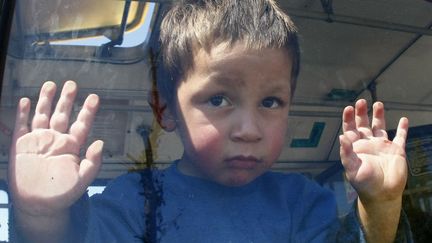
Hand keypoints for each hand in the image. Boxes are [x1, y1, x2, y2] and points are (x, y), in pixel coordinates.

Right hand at [8, 81, 102, 216]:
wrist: (39, 206)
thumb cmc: (62, 194)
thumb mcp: (82, 180)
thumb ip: (92, 162)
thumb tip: (100, 143)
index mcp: (72, 146)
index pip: (81, 124)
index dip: (87, 111)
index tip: (94, 97)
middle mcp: (56, 140)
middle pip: (62, 114)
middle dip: (67, 99)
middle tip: (72, 84)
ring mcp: (39, 141)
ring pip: (42, 115)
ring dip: (46, 100)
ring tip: (51, 84)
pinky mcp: (21, 146)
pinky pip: (21, 126)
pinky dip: (23, 113)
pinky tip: (26, 100)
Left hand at [339, 99, 407, 203]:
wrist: (382, 195)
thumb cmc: (363, 183)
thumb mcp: (352, 168)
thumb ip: (346, 153)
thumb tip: (341, 137)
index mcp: (356, 147)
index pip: (350, 129)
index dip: (348, 118)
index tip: (348, 108)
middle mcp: (368, 144)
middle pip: (364, 124)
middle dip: (362, 113)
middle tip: (361, 101)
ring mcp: (382, 146)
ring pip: (380, 127)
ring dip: (379, 116)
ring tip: (378, 103)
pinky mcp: (396, 151)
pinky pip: (400, 137)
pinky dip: (402, 129)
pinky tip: (403, 119)